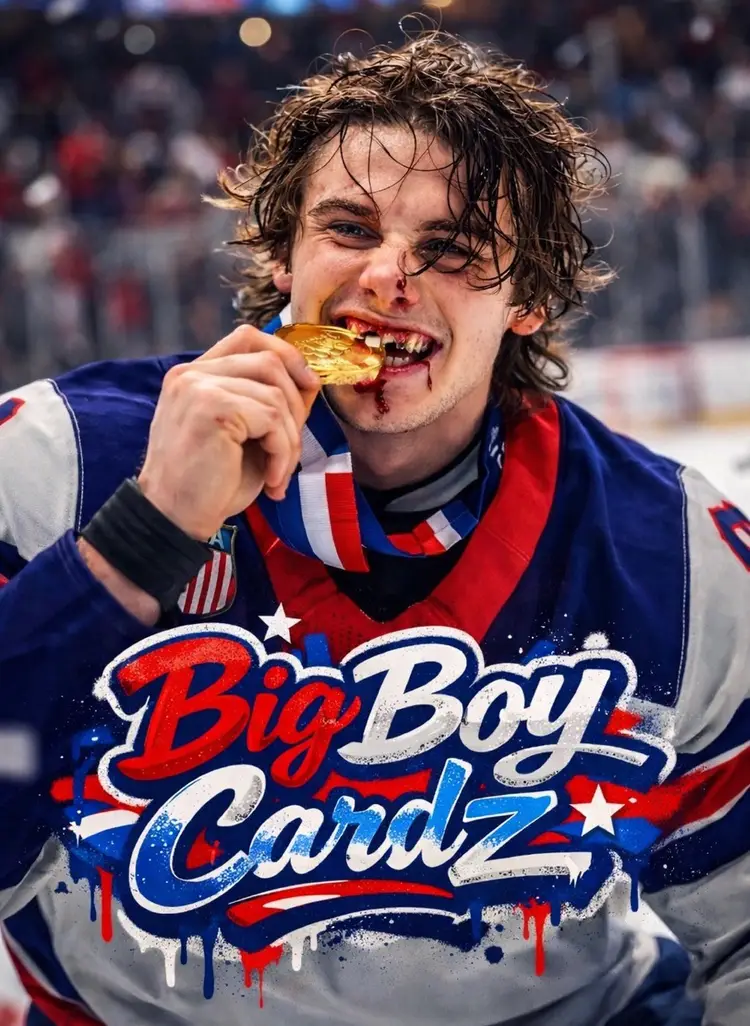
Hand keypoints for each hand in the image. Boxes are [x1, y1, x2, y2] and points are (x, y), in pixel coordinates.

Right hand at [137, 324, 319, 540]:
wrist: (174, 519)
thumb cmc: (210, 484)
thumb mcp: (243, 435)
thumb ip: (266, 402)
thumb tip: (312, 380)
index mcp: (194, 375)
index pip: (247, 337)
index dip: (286, 354)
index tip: (308, 384)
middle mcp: (192, 374)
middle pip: (269, 360)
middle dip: (297, 405)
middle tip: (291, 450)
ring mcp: (199, 388)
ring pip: (276, 395)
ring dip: (290, 441)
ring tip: (280, 473)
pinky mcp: (213, 409)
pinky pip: (272, 420)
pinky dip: (283, 454)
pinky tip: (272, 482)